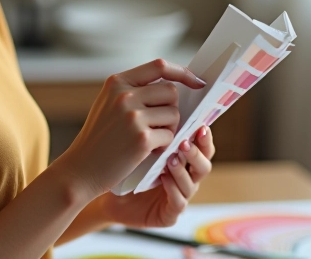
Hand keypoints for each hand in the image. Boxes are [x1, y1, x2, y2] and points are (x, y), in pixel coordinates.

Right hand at [54, 59, 205, 198]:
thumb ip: (134, 91)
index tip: (197, 82)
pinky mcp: (142, 139)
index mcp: (117, 82)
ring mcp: (133, 116)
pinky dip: (164, 146)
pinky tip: (147, 152)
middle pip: (171, 92)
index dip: (182, 72)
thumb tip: (173, 87)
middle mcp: (125, 94)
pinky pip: (170, 136)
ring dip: (169, 129)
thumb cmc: (99, 139)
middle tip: (158, 125)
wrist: (81, 169)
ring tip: (150, 139)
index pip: (159, 66)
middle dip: (171, 109)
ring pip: (174, 115)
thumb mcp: (108, 104)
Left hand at [99, 124, 215, 228]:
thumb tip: (161, 96)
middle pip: (205, 163)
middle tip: (185, 141)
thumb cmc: (124, 161)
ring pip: (193, 183)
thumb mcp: (138, 140)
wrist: (105, 190)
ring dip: (183, 170)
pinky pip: (178, 202)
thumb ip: (154, 123)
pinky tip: (164, 179)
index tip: (200, 124)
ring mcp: (180, 195)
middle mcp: (186, 175)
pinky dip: (173, 190)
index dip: (204, 136)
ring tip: (171, 159)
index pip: (202, 144)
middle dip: (197, 152)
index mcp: (182, 157)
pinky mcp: (169, 213)